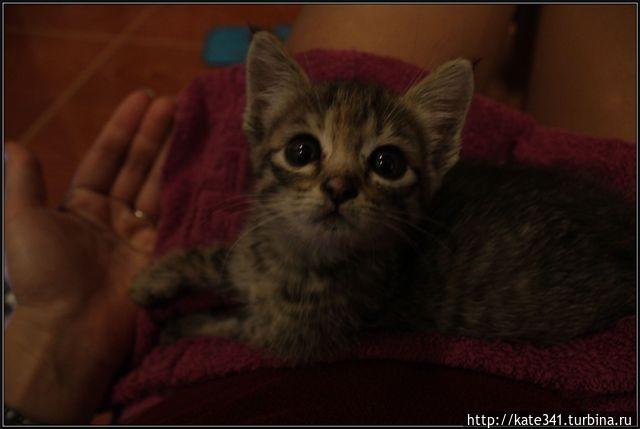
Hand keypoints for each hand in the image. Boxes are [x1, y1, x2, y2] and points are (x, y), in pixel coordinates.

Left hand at [4, 90, 174, 422]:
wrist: (72, 327)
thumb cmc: (45, 273)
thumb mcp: (22, 223)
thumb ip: (24, 184)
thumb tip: (16, 144)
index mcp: (81, 205)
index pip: (106, 157)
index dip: (123, 127)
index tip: (143, 98)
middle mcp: (112, 215)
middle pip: (137, 165)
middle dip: (154, 133)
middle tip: (174, 101)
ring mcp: (139, 233)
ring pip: (158, 184)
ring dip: (172, 153)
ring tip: (190, 120)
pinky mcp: (161, 250)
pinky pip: (174, 212)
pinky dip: (185, 187)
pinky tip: (198, 162)